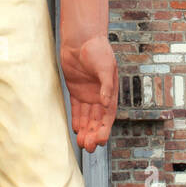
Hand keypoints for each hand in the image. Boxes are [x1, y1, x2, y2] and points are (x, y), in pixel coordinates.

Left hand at [60, 35, 117, 152]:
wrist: (81, 38)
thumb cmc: (97, 50)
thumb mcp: (105, 67)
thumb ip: (106, 86)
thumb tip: (105, 103)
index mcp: (110, 92)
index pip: (108, 115)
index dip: (104, 128)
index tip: (100, 141)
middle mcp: (100, 95)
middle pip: (97, 119)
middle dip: (93, 134)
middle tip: (88, 148)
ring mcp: (87, 93)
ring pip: (86, 117)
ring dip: (85, 130)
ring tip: (81, 144)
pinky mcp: (75, 90)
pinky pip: (76, 108)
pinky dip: (77, 119)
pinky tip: (75, 129)